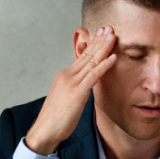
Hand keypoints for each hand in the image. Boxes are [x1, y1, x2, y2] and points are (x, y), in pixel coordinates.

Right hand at [25, 29, 117, 155]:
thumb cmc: (56, 119)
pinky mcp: (77, 92)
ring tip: (113, 36)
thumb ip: (76, 87)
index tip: (103, 34)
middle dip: (99, 40)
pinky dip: (104, 65)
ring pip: (91, 61)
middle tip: (110, 28)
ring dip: (104, 48)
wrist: (45, 131)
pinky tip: (114, 58)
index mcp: (65, 75)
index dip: (94, 44)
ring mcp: (72, 82)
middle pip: (87, 54)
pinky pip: (93, 75)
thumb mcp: (67, 98)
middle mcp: (67, 75)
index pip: (82, 56)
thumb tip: (86, 84)